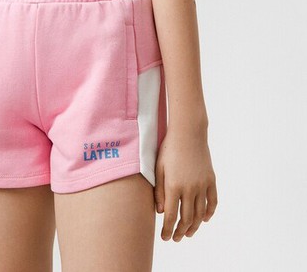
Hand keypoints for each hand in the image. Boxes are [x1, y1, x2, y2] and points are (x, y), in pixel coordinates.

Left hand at [154, 126, 217, 241]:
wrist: (188, 133)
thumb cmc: (169, 148)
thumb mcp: (159, 168)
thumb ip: (159, 191)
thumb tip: (161, 212)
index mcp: (174, 186)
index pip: (171, 216)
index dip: (168, 229)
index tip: (165, 237)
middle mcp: (190, 188)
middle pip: (187, 218)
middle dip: (180, 231)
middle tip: (176, 238)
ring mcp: (202, 185)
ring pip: (200, 214)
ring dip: (194, 226)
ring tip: (188, 233)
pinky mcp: (211, 180)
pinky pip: (213, 202)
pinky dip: (209, 213)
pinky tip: (204, 219)